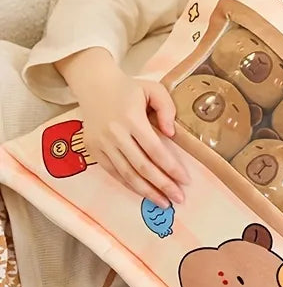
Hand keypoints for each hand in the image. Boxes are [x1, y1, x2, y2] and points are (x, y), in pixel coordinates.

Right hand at [56, 48, 189, 206]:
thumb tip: (172, 134)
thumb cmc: (129, 88)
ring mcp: (101, 143)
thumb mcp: (154, 89)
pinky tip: (143, 192)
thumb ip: (167, 108)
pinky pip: (113, 172)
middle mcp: (115, 133)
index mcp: (131, 118)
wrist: (94, 84)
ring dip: (146, 191)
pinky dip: (128, 184)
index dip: (171, 167)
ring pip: (126, 173)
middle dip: (162, 185)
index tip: (185, 180)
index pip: (155, 149)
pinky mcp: (92, 149)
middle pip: (142, 166)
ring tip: (163, 202)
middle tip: (179, 198)